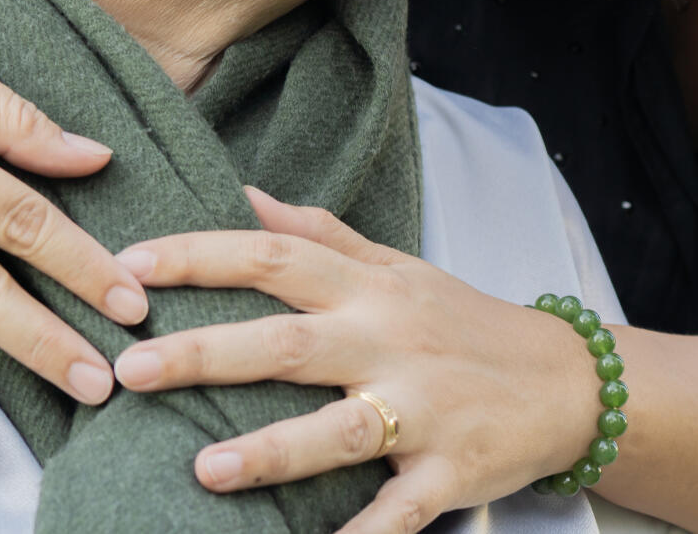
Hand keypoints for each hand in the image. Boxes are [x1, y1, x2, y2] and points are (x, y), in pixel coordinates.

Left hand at [109, 189, 603, 533]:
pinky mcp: (451, 472)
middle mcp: (391, 342)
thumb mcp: (398, 265)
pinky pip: (399, 511)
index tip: (130, 263)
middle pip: (289, 343)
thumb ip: (321, 235)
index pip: (274, 258)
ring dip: (273, 450)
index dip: (200, 255)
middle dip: (207, 354)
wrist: (567, 381)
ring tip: (206, 469)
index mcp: (371, 289)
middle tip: (130, 368)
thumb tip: (244, 195)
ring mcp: (423, 410)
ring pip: (340, 430)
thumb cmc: (465, 321)